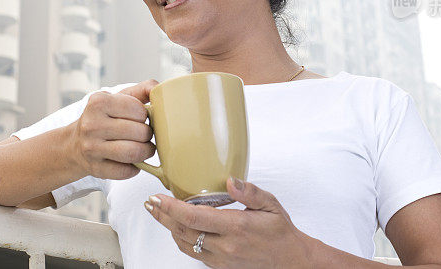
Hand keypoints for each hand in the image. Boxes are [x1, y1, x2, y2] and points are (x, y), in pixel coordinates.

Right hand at [69, 80, 157, 179]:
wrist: (75, 144)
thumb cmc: (103, 119)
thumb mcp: (117, 99)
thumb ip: (141, 90)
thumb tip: (158, 88)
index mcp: (98, 102)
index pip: (138, 110)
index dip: (145, 115)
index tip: (140, 118)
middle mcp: (91, 124)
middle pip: (139, 132)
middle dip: (148, 134)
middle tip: (145, 135)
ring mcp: (91, 148)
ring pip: (134, 153)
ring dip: (146, 152)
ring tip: (144, 148)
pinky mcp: (95, 168)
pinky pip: (126, 171)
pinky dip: (134, 168)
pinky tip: (130, 161)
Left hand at [144, 177, 312, 268]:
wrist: (290, 262)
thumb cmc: (280, 232)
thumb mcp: (271, 205)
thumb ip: (250, 192)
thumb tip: (230, 180)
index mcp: (236, 227)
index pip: (193, 217)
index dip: (171, 207)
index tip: (158, 197)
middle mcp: (225, 246)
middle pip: (183, 230)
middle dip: (162, 216)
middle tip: (150, 202)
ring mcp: (221, 259)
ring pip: (185, 243)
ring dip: (169, 228)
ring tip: (158, 212)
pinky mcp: (219, 266)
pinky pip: (193, 253)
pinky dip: (181, 239)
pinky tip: (177, 228)